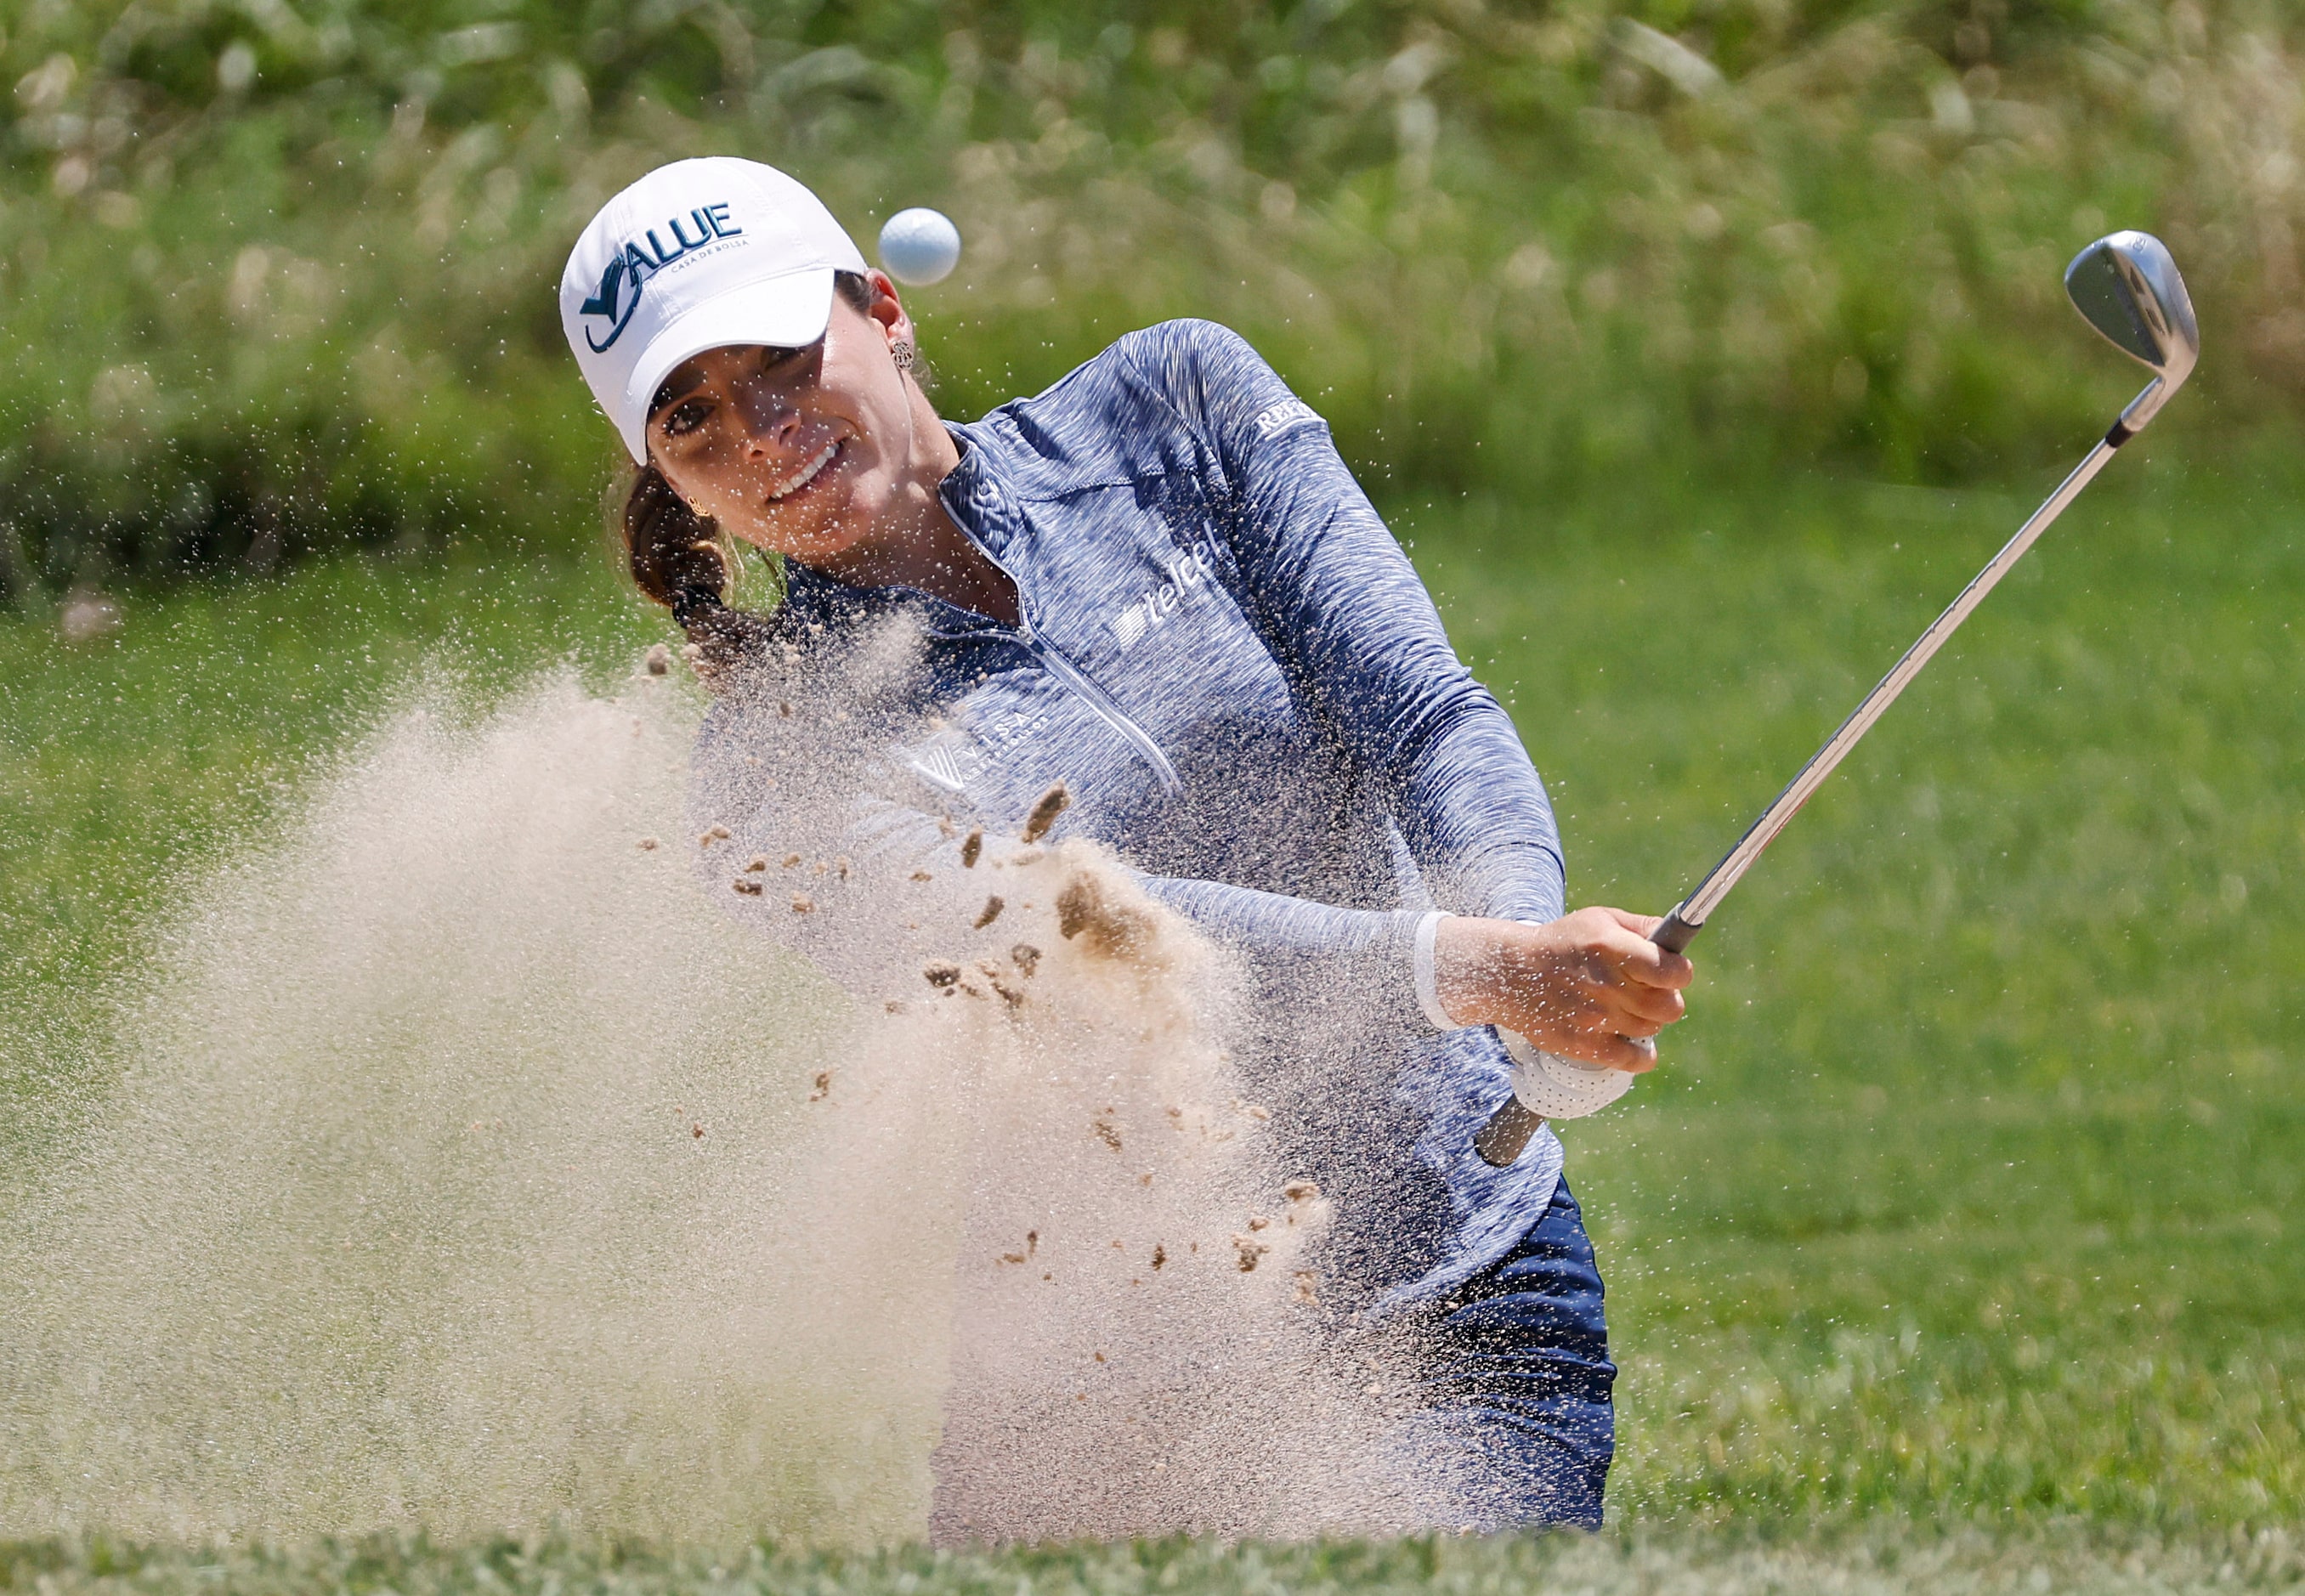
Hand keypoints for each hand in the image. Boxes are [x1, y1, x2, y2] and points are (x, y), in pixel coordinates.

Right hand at [1433, 907, 1694, 1071]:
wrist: (1508, 974)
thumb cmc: (1560, 943)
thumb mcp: (1598, 919)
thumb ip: (1641, 926)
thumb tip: (1676, 936)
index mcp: (1613, 949)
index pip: (1673, 972)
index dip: (1679, 972)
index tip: (1670, 971)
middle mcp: (1607, 985)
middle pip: (1670, 1007)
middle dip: (1665, 998)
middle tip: (1648, 992)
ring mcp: (1596, 1019)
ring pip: (1653, 1030)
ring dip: (1646, 1020)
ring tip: (1625, 1008)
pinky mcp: (1585, 1045)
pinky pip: (1636, 1061)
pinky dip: (1642, 1054)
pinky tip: (1630, 1039)